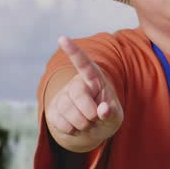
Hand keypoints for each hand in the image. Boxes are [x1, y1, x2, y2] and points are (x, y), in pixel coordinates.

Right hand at [45, 35, 123, 151]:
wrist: (93, 128)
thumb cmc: (107, 116)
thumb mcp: (116, 116)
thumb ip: (112, 113)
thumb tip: (103, 110)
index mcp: (94, 78)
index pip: (84, 63)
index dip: (73, 51)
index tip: (62, 38)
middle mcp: (77, 83)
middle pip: (78, 95)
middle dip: (90, 113)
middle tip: (95, 118)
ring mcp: (63, 96)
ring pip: (68, 110)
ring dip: (82, 124)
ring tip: (87, 123)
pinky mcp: (53, 109)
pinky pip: (60, 122)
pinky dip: (72, 130)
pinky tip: (76, 126)